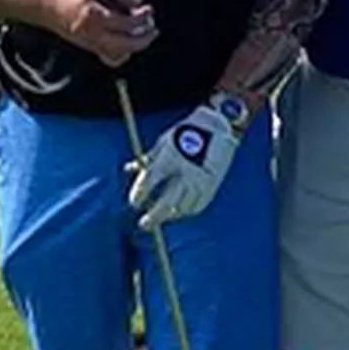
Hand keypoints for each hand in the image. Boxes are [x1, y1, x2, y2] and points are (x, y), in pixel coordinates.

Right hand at [40, 0, 156, 67]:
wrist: (44, 4)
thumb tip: (139, 5)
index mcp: (94, 15)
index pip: (126, 23)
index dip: (142, 18)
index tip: (148, 10)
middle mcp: (92, 34)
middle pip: (126, 45)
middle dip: (145, 38)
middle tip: (153, 28)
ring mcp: (89, 43)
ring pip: (119, 55)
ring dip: (135, 46)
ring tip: (144, 34)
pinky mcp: (88, 48)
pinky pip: (110, 57)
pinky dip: (123, 52)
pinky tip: (128, 41)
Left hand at [126, 93, 243, 229]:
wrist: (219, 125)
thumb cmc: (187, 131)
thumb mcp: (164, 141)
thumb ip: (148, 159)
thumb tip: (129, 170)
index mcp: (170, 158)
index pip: (149, 182)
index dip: (138, 195)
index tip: (133, 203)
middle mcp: (184, 172)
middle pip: (166, 202)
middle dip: (153, 216)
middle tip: (143, 224)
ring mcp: (200, 180)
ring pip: (182, 208)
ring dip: (169, 215)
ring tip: (161, 217)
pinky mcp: (212, 184)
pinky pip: (198, 205)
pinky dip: (186, 211)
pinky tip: (178, 212)